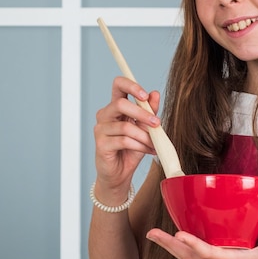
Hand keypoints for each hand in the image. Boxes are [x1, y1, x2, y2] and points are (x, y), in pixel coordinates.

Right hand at [93, 76, 160, 199]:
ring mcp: (100, 129)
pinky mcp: (101, 144)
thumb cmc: (132, 148)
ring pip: (125, 126)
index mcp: (115, 106)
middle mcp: (105, 115)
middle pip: (119, 104)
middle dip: (142, 113)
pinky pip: (124, 141)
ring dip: (144, 135)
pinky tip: (149, 150)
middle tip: (157, 123)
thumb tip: (155, 93)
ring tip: (154, 143)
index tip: (145, 95)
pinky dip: (140, 145)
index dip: (130, 85)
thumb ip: (150, 111)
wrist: (120, 173)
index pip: (118, 85)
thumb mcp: (145, 128)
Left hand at [147, 196, 257, 258]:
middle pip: (187, 257)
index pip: (207, 253)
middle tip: (151, 233)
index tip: (177, 233)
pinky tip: (176, 235)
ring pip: (188, 257)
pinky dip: (182, 246)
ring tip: (154, 234)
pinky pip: (195, 255)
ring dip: (171, 246)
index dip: (192, 243)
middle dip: (168, 245)